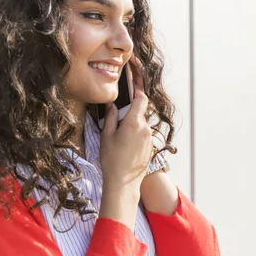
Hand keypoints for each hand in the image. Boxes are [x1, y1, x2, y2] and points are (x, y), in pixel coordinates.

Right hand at [99, 56, 152, 193]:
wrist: (124, 184)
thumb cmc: (112, 161)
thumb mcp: (106, 136)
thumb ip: (110, 118)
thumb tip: (112, 105)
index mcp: (134, 122)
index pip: (140, 97)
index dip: (138, 83)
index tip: (135, 71)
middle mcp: (145, 128)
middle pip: (141, 108)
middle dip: (132, 104)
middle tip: (121, 103)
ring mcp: (149, 138)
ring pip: (141, 121)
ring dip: (131, 120)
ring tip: (118, 132)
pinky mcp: (149, 146)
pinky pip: (142, 132)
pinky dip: (134, 131)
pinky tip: (123, 142)